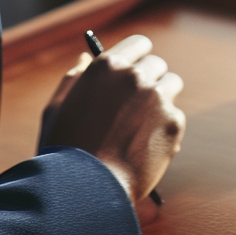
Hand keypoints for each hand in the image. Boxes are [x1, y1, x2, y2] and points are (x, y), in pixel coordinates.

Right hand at [39, 34, 185, 201]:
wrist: (86, 190)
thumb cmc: (66, 150)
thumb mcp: (59, 107)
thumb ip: (74, 77)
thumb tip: (84, 58)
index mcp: (107, 65)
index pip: (139, 44)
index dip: (138, 57)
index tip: (137, 67)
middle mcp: (135, 75)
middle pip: (157, 65)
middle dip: (149, 80)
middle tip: (138, 104)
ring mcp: (156, 97)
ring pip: (171, 86)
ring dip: (161, 101)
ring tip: (143, 126)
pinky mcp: (173, 122)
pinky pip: (175, 116)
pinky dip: (166, 129)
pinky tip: (147, 147)